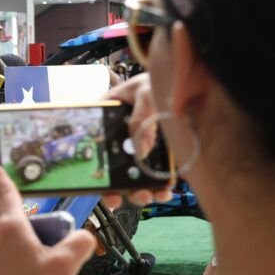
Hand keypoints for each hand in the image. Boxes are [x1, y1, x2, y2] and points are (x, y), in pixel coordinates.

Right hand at [102, 73, 173, 208]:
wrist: (179, 79)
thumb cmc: (153, 80)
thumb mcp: (143, 92)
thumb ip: (139, 118)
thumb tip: (141, 151)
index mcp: (107, 121)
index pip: (95, 150)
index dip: (97, 174)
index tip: (108, 189)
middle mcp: (119, 137)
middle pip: (113, 169)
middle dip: (123, 189)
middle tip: (138, 195)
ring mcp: (138, 145)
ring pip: (134, 175)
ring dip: (143, 189)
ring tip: (155, 195)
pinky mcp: (156, 151)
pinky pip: (155, 172)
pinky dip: (161, 183)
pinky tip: (166, 188)